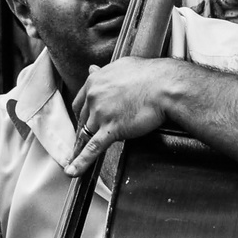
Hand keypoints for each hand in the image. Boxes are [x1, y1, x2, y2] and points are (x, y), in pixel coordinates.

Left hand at [66, 57, 178, 175]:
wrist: (165, 85)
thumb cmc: (150, 74)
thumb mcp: (122, 66)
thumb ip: (104, 71)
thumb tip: (92, 69)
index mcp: (95, 81)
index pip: (81, 101)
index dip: (82, 113)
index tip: (84, 120)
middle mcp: (94, 97)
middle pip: (83, 119)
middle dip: (84, 130)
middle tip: (86, 139)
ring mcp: (101, 114)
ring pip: (86, 134)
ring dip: (80, 147)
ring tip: (74, 159)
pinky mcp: (112, 129)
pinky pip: (93, 148)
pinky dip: (81, 162)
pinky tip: (73, 171)